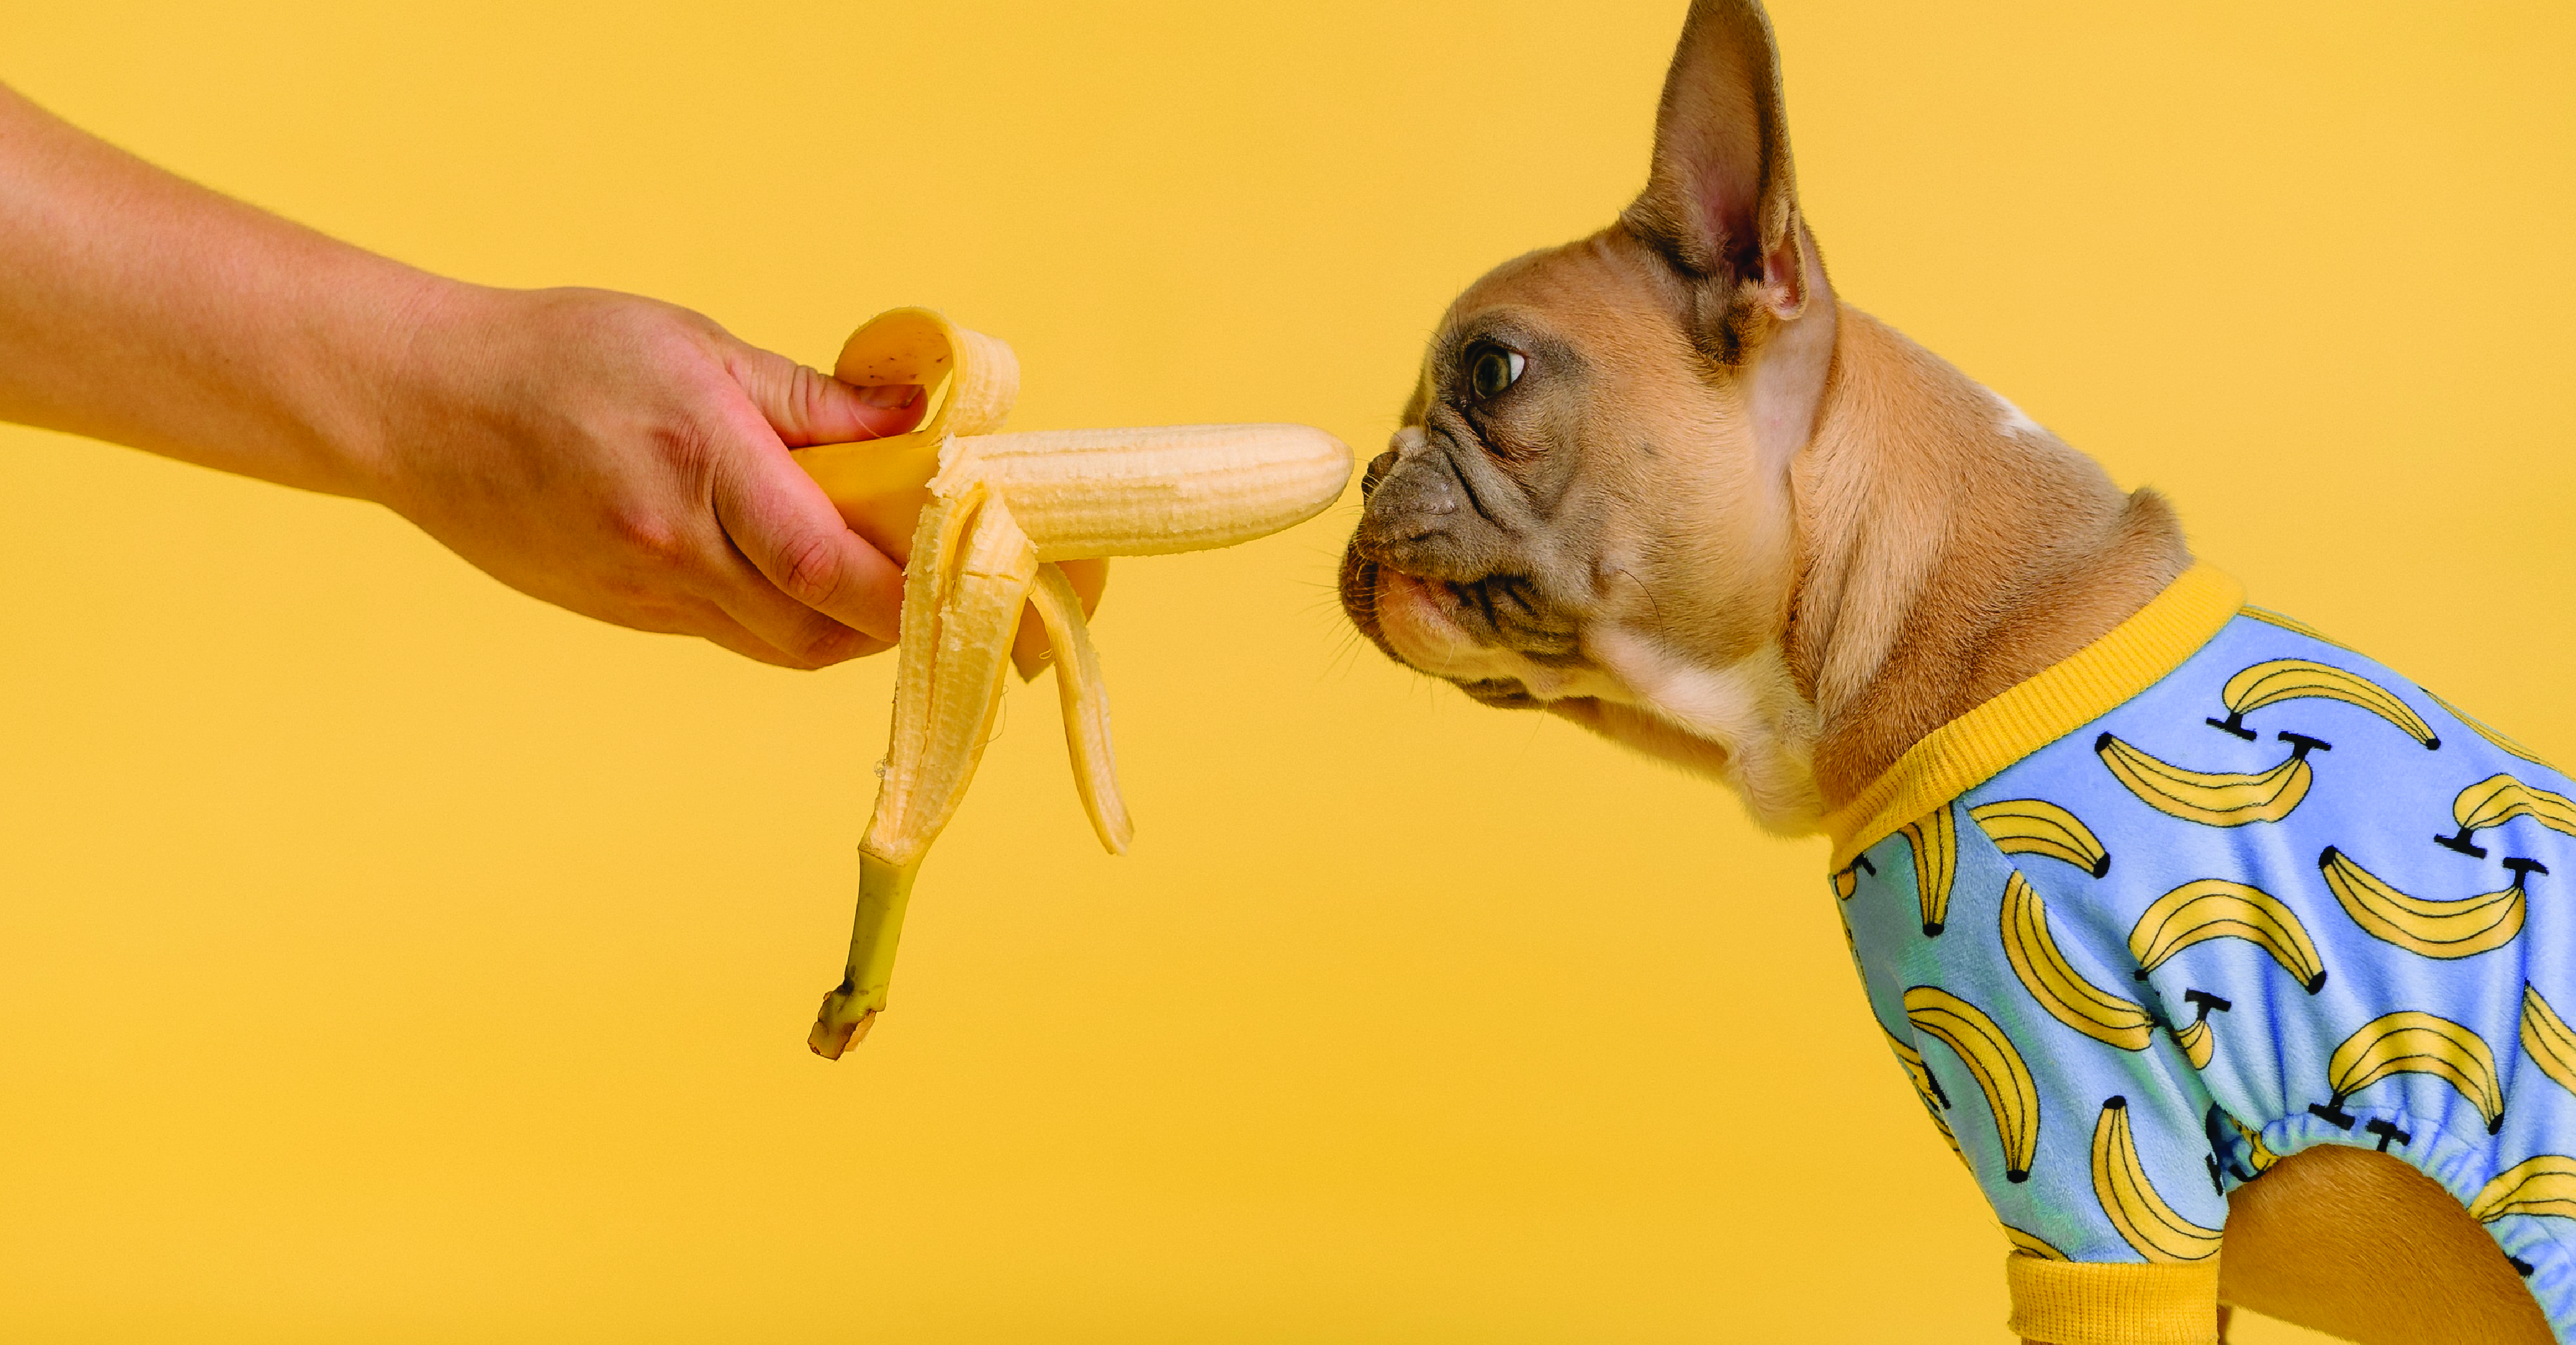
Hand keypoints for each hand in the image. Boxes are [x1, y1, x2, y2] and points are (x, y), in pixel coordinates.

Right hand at [375, 284, 922, 667]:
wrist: (420, 404)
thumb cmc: (561, 354)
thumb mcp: (697, 347)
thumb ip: (813, 398)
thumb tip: (917, 416)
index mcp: (699, 471)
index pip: (830, 568)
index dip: (911, 587)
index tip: (967, 568)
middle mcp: (672, 553)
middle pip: (819, 630)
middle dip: (895, 616)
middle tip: (942, 571)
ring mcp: (644, 598)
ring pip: (781, 646)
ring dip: (847, 625)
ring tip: (883, 573)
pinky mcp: (624, 616)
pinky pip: (733, 637)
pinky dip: (788, 619)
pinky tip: (805, 577)